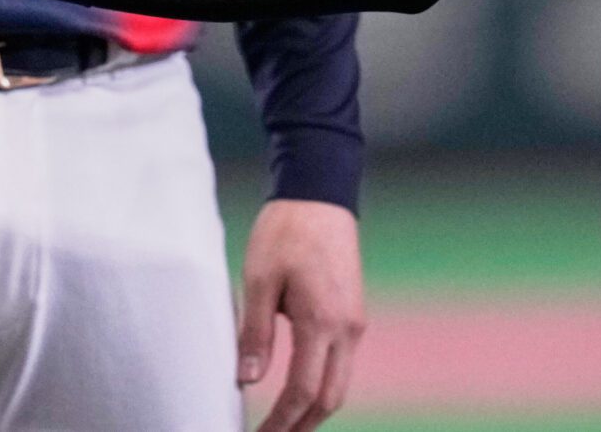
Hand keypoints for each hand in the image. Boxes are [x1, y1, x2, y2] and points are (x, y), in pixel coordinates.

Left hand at [237, 199, 364, 431]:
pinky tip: (299, 389)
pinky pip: (341, 362)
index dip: (280, 423)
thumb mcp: (259, 280)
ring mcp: (354, 321)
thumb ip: (255, 333)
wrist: (320, 192)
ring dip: (313, 409)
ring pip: (340, 383)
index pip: (303, 392)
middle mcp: (347, 328)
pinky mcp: (352, 312)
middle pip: (331, 399)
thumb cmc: (286, 231)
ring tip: (282, 423)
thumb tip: (246, 380)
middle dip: (302, 426)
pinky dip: (321, 385)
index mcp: (322, 322)